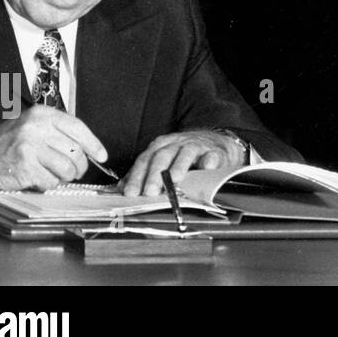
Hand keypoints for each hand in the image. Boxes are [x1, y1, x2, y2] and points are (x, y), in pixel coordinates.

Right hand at [0, 106, 105, 190]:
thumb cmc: (5, 143)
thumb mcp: (31, 126)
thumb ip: (57, 132)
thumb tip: (88, 149)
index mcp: (42, 114)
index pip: (78, 128)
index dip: (94, 144)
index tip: (101, 156)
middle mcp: (37, 128)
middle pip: (75, 151)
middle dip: (80, 166)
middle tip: (75, 171)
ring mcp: (30, 147)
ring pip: (66, 168)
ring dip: (66, 177)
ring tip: (57, 175)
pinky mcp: (25, 167)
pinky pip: (51, 181)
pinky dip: (50, 184)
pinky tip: (41, 179)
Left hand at [122, 130, 245, 195]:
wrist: (215, 144)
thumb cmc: (185, 156)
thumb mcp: (163, 161)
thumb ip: (143, 173)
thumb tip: (121, 188)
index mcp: (161, 147)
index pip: (145, 160)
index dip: (137, 176)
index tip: (130, 193)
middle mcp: (177, 144)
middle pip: (163, 156)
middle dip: (155, 175)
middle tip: (150, 192)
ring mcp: (197, 146)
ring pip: (186, 153)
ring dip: (179, 167)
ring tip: (175, 180)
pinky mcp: (215, 151)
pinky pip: (212, 155)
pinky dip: (209, 161)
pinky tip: (207, 167)